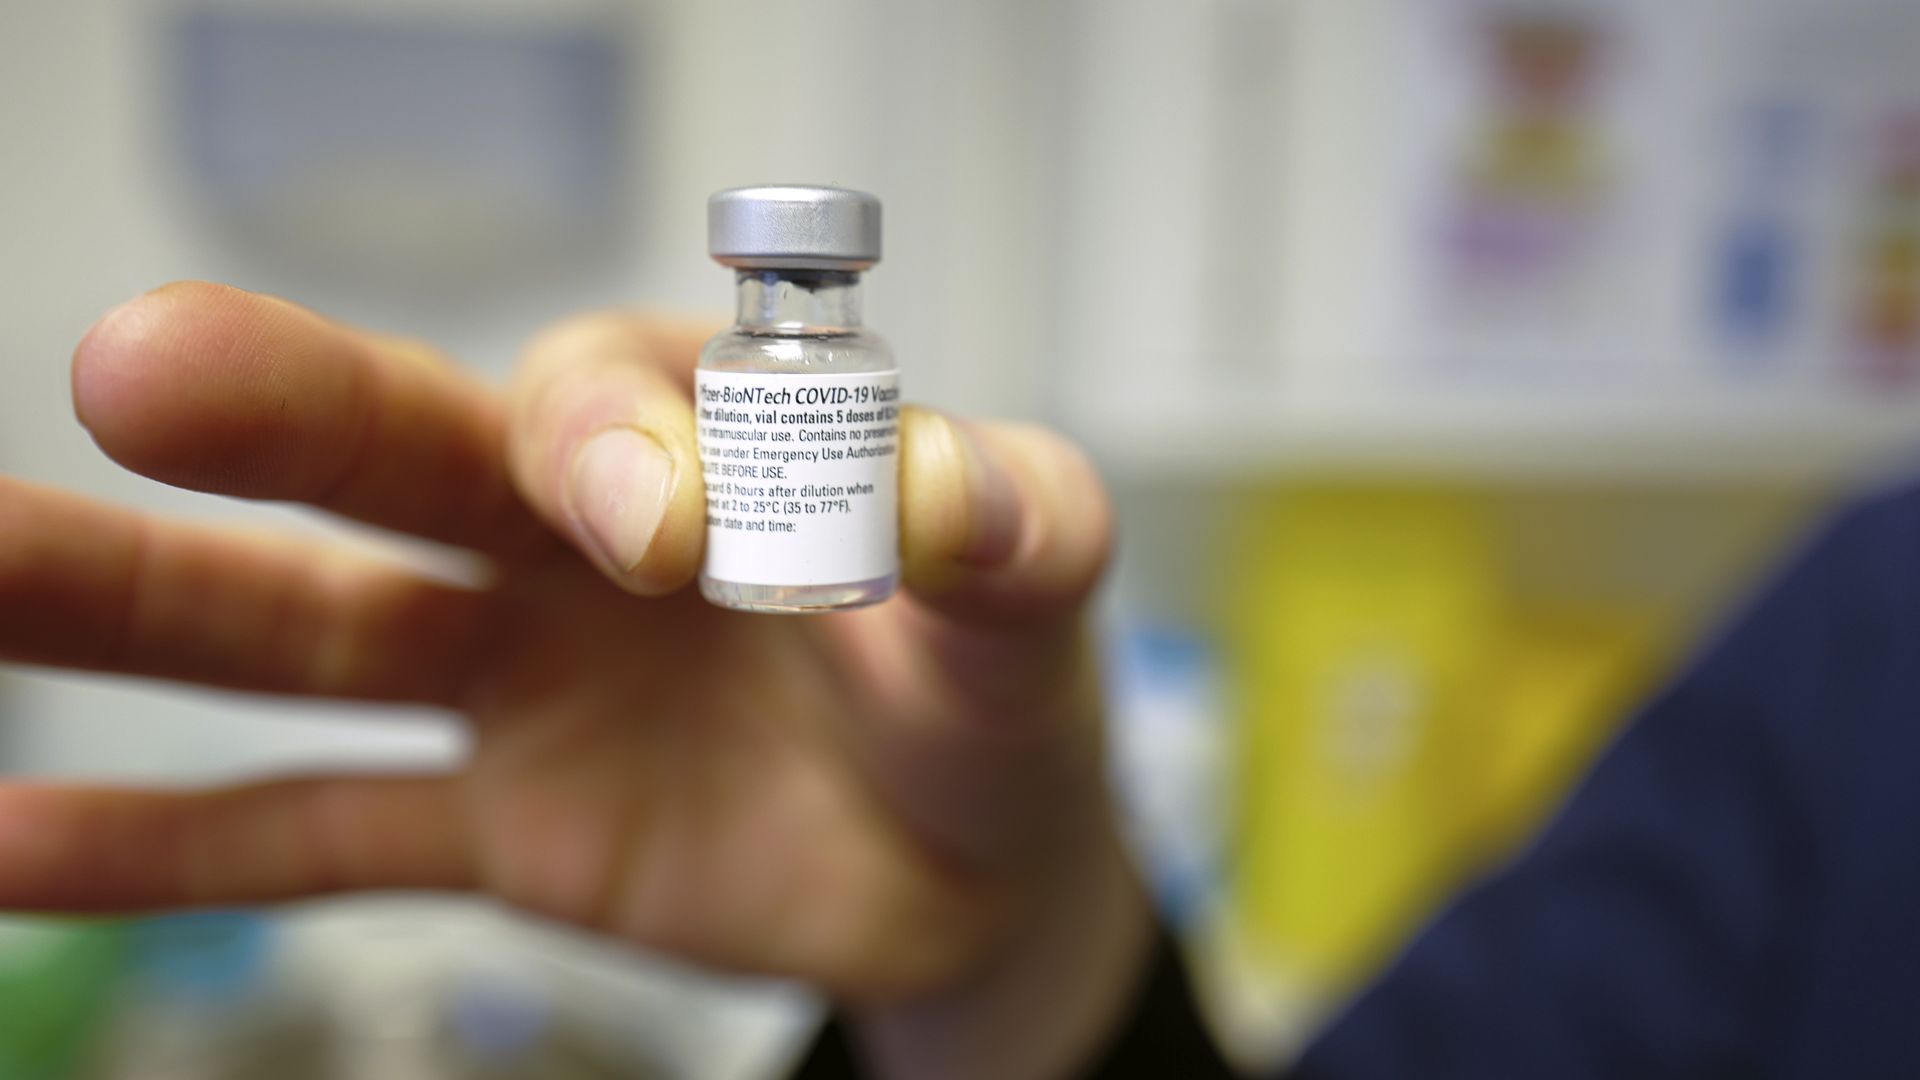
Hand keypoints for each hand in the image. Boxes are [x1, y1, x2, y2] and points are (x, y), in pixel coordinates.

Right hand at [0, 283, 1151, 1077]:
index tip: (652, 540)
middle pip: (401, 455)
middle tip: (141, 365)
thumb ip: (1011, 530)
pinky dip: (175, 844)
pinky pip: (321, 829)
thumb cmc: (995, 694)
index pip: (607, 399)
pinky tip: (16, 845)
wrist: (973, 864)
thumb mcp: (1036, 602)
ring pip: (307, 631)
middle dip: (281, 413)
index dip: (606, 450)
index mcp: (705, 438)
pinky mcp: (499, 822)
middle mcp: (576, 539)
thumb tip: (959, 492)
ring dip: (137, 605)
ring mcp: (519, 680)